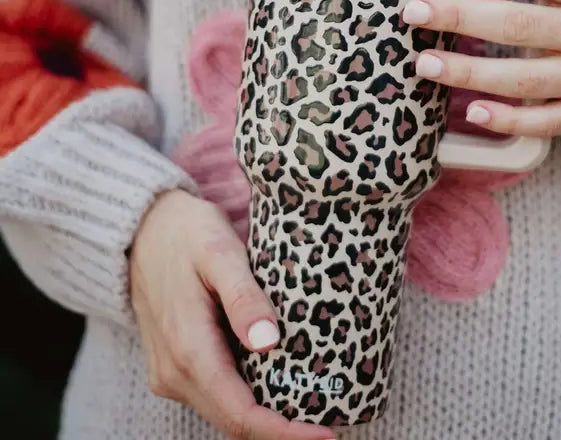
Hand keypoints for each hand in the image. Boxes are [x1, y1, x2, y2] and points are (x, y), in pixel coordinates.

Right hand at [130, 189, 334, 439]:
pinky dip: (248, 398)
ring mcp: (171, 372)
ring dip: (266, 415)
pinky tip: (280, 381)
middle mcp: (174, 372)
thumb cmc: (185, 234)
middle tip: (329, 421)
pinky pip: (215, 393)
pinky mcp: (175, 364)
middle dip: (281, 428)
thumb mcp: (219, 253)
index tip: (327, 434)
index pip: (240, 414)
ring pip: (225, 411)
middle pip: (234, 421)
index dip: (284, 432)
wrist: (142, 230)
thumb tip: (269, 342)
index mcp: (189, 349)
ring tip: (312, 403)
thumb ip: (243, 297)